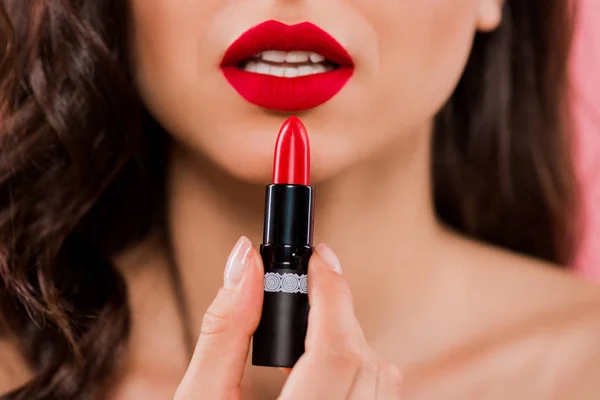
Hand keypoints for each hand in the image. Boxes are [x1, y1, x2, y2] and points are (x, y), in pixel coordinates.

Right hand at [174, 237, 402, 398]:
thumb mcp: (198, 398)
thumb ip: (224, 327)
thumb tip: (245, 262)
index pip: (333, 352)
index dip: (330, 293)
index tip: (318, 260)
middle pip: (364, 360)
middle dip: (338, 310)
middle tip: (310, 285)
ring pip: (384, 380)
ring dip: (353, 339)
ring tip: (312, 328)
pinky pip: (382, 399)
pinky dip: (362, 368)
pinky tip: (325, 367)